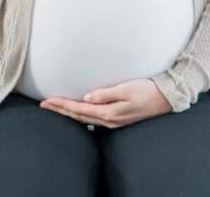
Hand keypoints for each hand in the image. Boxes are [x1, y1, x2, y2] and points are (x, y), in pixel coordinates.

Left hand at [39, 79, 171, 127]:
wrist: (165, 99)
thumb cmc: (147, 90)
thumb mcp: (127, 89)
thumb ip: (106, 94)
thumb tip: (86, 98)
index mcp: (110, 112)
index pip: (80, 109)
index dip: (62, 105)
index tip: (47, 100)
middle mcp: (109, 119)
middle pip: (79, 116)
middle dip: (61, 110)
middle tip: (44, 104)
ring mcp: (114, 120)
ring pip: (85, 118)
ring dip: (69, 112)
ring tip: (56, 107)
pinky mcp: (118, 118)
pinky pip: (93, 118)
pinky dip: (81, 114)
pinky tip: (78, 110)